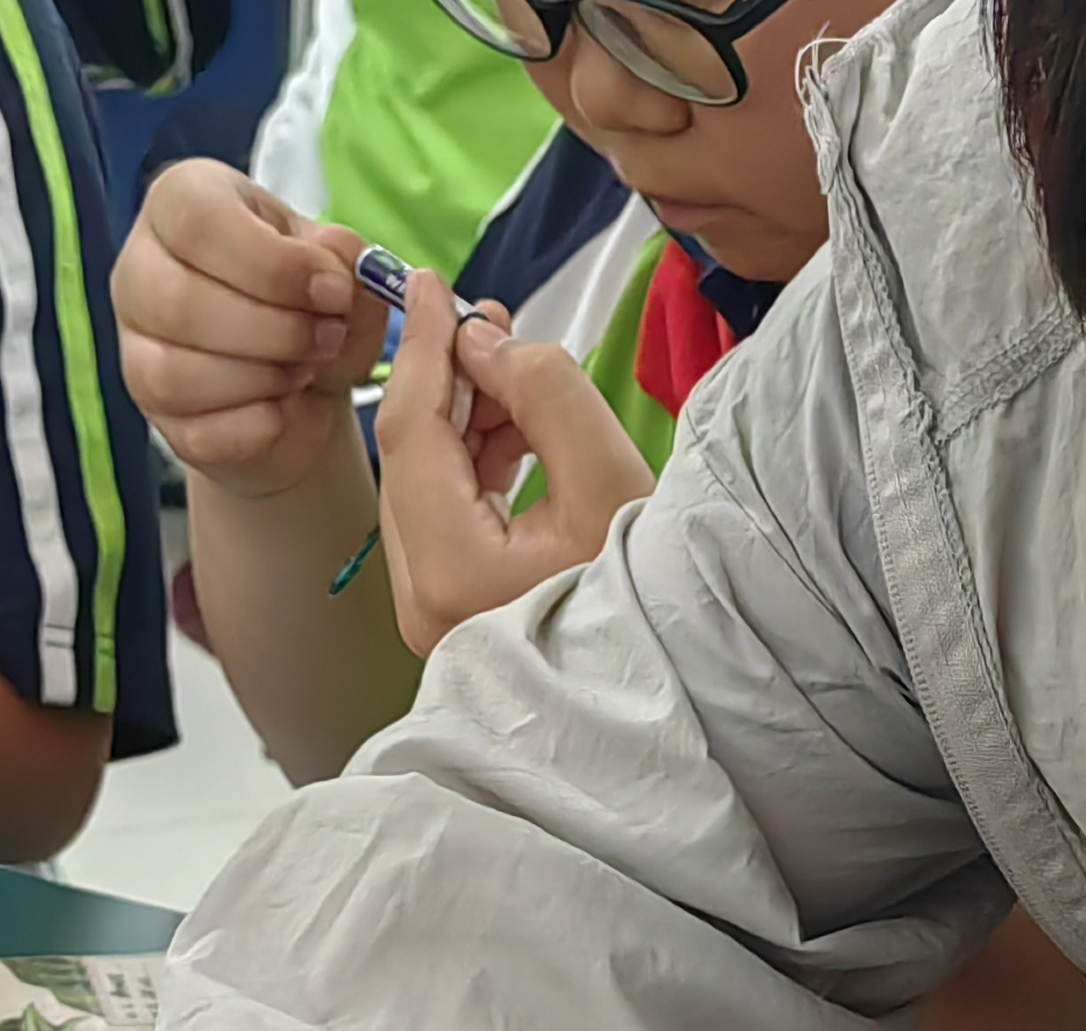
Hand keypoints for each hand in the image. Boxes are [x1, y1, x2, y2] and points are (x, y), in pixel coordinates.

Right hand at [111, 159, 381, 501]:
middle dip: (275, 331)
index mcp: (182, 202)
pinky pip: (193, 431)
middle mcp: (141, 266)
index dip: (273, 264)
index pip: (198, 220)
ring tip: (305, 370)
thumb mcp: (337, 269)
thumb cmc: (307, 301)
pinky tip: (284, 411)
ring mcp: (135, 343)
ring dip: (262, 379)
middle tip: (327, 338)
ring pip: (174, 373)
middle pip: (180, 302)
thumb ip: (344, 262)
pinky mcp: (152, 410)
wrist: (302, 381)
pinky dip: (254, 427)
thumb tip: (338, 262)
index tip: (333, 292)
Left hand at [376, 283, 659, 653]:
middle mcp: (423, 600)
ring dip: (460, 421)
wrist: (677, 692)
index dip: (423, 348)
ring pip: (423, 487)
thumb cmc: (656, 603)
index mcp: (453, 572)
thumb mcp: (614, 481)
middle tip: (485, 323)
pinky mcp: (454, 617)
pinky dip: (470, 467)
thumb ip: (546, 393)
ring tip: (512, 373)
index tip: (427, 282)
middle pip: (408, 460)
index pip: (411, 432)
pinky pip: (444, 520)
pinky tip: (514, 432)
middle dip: (443, 380)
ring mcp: (432, 616)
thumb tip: (485, 344)